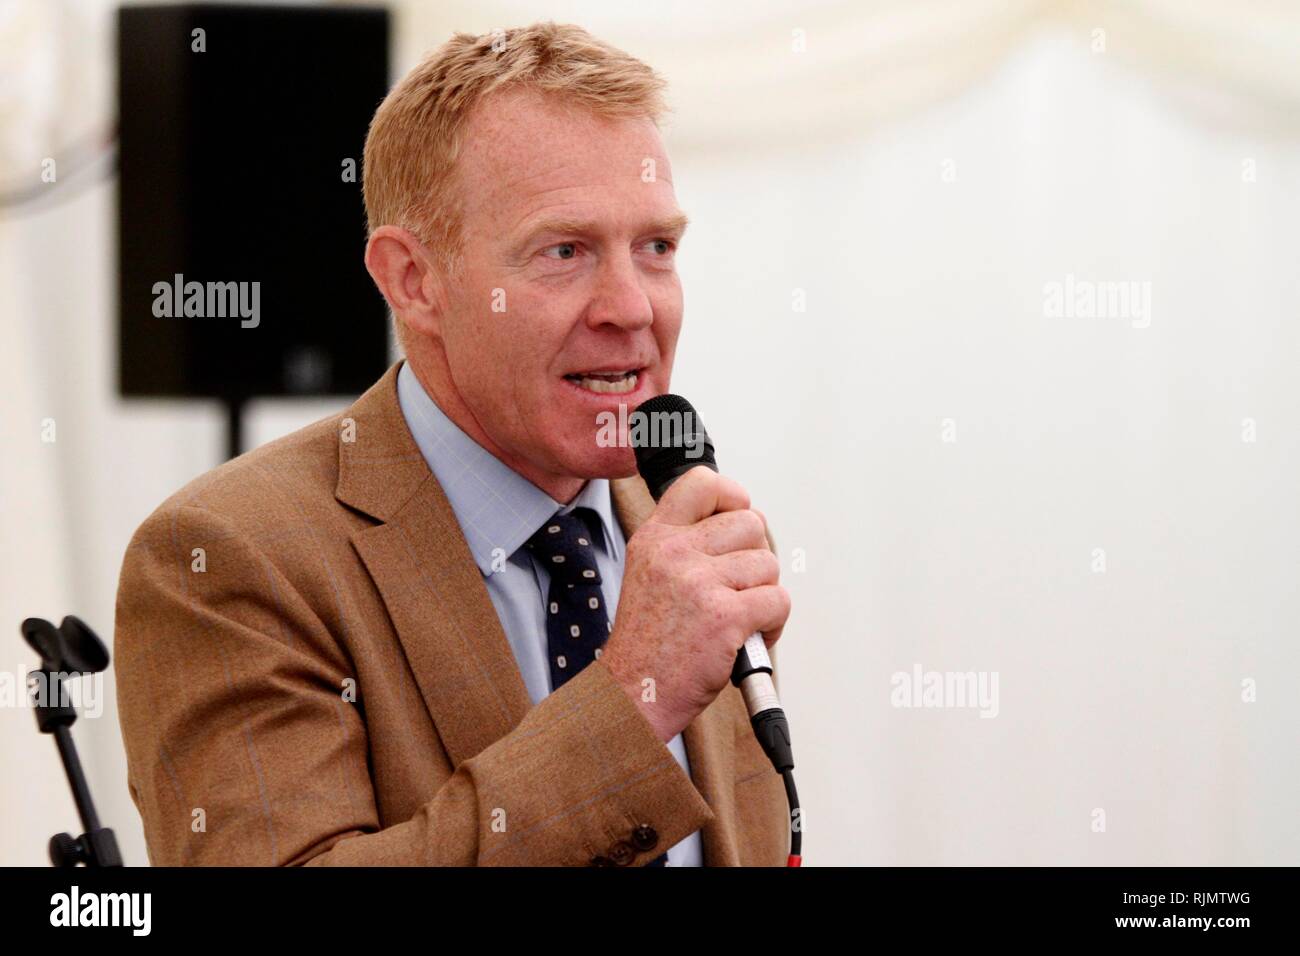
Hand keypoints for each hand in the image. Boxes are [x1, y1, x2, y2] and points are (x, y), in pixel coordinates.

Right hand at [602, 466, 789, 742]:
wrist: (633, 695)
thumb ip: (684, 543)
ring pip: (768, 565)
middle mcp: (674, 552)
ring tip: (739, 618)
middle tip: (738, 587)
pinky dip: (773, 625)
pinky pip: (778, 601)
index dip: (733, 497)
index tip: (737, 519)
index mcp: (655, 537)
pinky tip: (748, 638)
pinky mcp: (725, 617)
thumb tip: (740, 523)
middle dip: (755, 557)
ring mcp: (700, 583)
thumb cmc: (648, 643)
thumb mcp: (648, 573)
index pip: (703, 483)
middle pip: (751, 523)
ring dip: (764, 595)